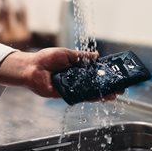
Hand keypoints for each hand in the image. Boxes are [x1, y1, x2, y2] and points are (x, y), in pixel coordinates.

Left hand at [0, 48, 117, 100]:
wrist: (31, 67)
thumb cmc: (46, 58)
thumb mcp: (67, 54)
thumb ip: (82, 56)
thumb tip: (97, 56)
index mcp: (76, 69)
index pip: (94, 73)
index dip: (105, 75)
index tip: (117, 76)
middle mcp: (75, 80)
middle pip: (94, 85)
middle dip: (107, 87)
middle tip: (120, 89)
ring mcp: (71, 88)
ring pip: (89, 93)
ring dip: (101, 94)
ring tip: (113, 95)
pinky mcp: (65, 94)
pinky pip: (79, 96)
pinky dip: (89, 96)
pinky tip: (99, 96)